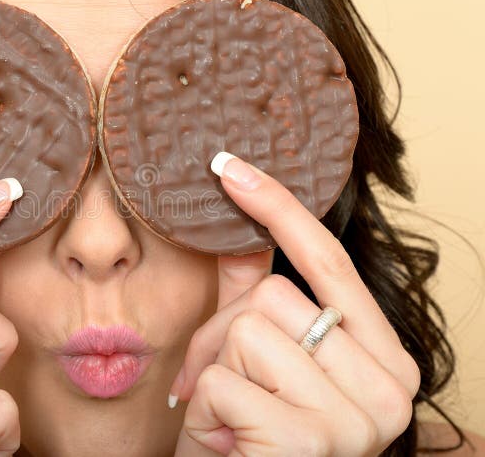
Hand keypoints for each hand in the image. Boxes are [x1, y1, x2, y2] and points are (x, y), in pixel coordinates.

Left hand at [171, 154, 418, 455]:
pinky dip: (205, 404)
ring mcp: (357, 418)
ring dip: (216, 369)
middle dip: (226, 333)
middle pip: (274, 295)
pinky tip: (226, 438)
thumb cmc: (247, 435)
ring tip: (229, 414)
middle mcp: (390, 388)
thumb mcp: (255, 359)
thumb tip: (241, 224)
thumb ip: (253, 294)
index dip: (279, 210)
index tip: (230, 167)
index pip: (331, 264)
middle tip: (223, 383)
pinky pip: (222, 377)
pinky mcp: (309, 440)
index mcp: (387, 361)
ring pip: (248, 329)